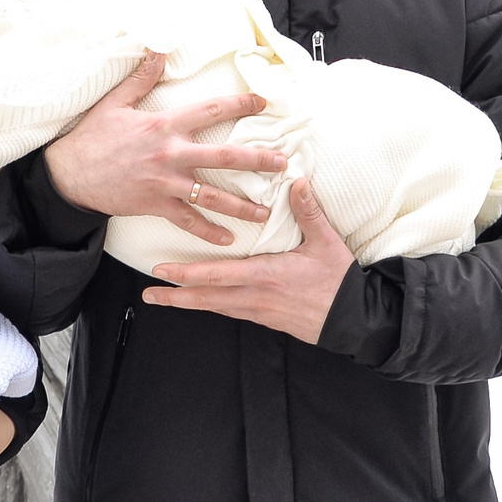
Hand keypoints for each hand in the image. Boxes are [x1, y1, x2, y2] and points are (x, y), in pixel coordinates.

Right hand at [43, 52, 286, 245]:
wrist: (70, 175)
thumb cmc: (92, 137)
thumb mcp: (116, 103)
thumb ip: (141, 78)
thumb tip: (158, 49)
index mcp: (165, 125)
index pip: (211, 111)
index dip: (240, 105)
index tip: (264, 102)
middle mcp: (171, 154)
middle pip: (224, 156)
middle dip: (257, 160)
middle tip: (282, 163)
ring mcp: (166, 183)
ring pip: (213, 196)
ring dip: (242, 205)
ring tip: (266, 212)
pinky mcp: (156, 206)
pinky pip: (188, 222)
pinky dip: (209, 232)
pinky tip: (229, 239)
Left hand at [144, 178, 351, 343]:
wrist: (353, 321)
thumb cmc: (339, 281)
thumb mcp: (326, 243)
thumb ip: (308, 212)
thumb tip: (297, 180)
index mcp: (265, 275)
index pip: (217, 275)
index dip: (187, 274)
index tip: (161, 271)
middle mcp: (255, 296)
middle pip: (206, 298)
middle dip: (175, 296)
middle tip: (148, 293)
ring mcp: (258, 310)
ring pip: (214, 307)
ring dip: (187, 303)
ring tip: (163, 300)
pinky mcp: (265, 318)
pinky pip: (229, 311)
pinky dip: (210, 306)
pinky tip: (200, 302)